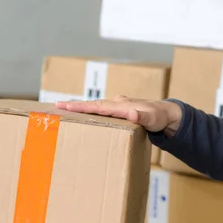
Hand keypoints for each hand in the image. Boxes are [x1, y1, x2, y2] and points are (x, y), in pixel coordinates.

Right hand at [56, 96, 181, 136]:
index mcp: (121, 105)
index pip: (97, 106)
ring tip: (63, 110)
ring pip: (95, 107)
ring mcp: (118, 106)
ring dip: (80, 108)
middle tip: (55, 107)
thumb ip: (143, 117)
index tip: (64, 106)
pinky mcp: (119, 111)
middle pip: (92, 104)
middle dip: (74, 105)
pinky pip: (101, 111)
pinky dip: (90, 111)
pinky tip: (83, 116)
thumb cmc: (159, 117)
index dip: (80, 107)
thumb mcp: (153, 119)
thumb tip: (132, 113)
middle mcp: (117, 103)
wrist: (167, 114)